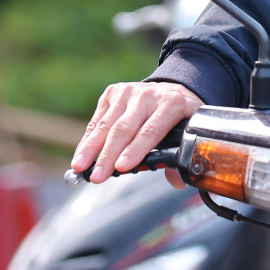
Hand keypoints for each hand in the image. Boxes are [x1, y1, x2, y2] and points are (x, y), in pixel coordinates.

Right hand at [71, 81, 203, 184]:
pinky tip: (82, 154)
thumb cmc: (180, 116)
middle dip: (108, 155)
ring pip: (107, 124)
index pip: (151, 131)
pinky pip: (98, 119)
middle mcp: (148, 95)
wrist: (172, 88)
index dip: (136, 150)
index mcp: (171, 104)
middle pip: (124, 129)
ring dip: (91, 148)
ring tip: (80, 167)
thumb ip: (182, 155)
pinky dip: (89, 139)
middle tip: (97, 176)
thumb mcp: (189, 129)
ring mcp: (128, 92)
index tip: (122, 167)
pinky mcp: (113, 92)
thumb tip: (176, 181)